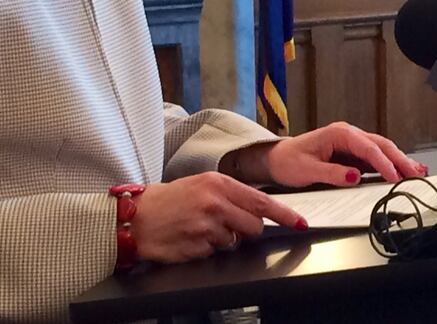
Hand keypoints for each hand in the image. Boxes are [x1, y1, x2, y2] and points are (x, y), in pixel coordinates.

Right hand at [130, 172, 304, 263]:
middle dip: (246, 230)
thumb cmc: (168, 200)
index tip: (300, 223)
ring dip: (223, 239)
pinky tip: (191, 238)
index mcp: (217, 184)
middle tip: (225, 223)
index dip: (284, 215)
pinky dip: (207, 248)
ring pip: (235, 242)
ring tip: (199, 228)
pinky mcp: (199, 246)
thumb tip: (257, 211)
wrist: (137, 217)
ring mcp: (207, 227)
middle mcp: (214, 203)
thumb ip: (229, 195)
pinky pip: (216, 253)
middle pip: (254, 226)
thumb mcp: (200, 185)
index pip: (261, 201)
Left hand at [224, 122, 427, 187]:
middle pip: (380, 145)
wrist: (277, 159)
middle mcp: (348, 135)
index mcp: (338, 134)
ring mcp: (352, 144)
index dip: (383, 162)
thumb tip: (356, 176)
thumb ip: (332, 173)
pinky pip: (375, 158)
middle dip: (400, 159)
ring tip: (418, 173)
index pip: (367, 147)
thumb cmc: (289, 162)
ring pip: (381, 150)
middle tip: (417, 174)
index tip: (395, 176)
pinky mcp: (353, 154)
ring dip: (399, 161)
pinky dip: (391, 165)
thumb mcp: (307, 170)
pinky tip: (404, 172)